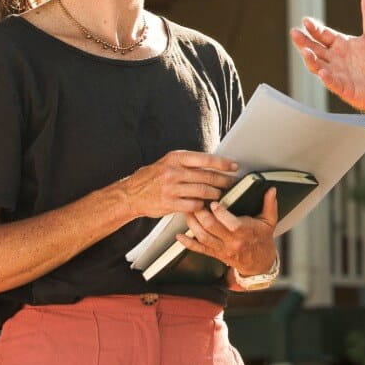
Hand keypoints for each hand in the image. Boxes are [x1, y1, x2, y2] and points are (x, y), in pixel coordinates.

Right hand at [111, 150, 237, 218]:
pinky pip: (193, 205)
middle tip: (232, 183)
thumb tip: (212, 163)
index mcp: (175, 158)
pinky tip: (206, 206)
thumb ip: (187, 163)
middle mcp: (173, 171)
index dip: (222, 163)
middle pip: (207, 176)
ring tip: (221, 195)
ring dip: (215, 194)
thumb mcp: (167, 163)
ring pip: (202, 191)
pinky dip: (202, 206)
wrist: (131, 194)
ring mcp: (171, 188)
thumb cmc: (152, 178)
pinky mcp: (169, 203)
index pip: (205, 159)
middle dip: (223, 180)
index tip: (234, 166)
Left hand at [178, 188, 279, 275]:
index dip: (220, 213)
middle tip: (195, 203)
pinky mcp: (215, 254)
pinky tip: (180, 236)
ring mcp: (222, 249)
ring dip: (193, 225)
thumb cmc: (262, 239)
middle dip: (201, 215)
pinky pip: (200, 250)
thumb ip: (270, 204)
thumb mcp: (269, 221)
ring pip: (203, 238)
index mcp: (245, 232)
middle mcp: (232, 242)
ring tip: (187, 212)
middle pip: (212, 229)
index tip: (213, 202)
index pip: (231, 224)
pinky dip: (188, 243)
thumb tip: (271, 190)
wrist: (259, 263)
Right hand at [289, 0, 364, 116]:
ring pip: (318, 66)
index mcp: (339, 45)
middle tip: (294, 33)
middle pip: (314, 49)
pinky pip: (333, 83)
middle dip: (304, 41)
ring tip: (305, 51)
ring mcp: (337, 74)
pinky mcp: (344, 88)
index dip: (314, 28)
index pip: (322, 35)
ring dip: (311, 59)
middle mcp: (334, 59)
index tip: (306, 21)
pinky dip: (327, 78)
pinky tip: (323, 73)